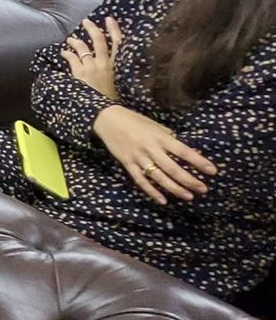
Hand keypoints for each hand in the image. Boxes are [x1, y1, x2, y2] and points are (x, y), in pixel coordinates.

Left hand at [59, 16, 122, 101]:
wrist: (106, 111)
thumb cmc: (116, 102)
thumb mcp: (124, 86)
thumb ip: (121, 76)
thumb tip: (119, 74)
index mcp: (119, 66)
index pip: (119, 43)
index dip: (114, 29)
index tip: (109, 19)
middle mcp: (105, 63)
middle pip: (99, 40)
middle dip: (92, 29)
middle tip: (86, 22)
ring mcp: (91, 67)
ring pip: (82, 48)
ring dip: (76, 42)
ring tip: (70, 39)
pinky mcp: (79, 72)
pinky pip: (72, 58)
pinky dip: (67, 54)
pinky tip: (63, 52)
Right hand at [93, 105, 215, 203]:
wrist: (107, 119)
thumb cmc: (135, 121)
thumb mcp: (155, 126)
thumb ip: (168, 138)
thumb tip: (184, 151)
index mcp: (160, 137)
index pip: (183, 151)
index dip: (198, 161)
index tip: (212, 171)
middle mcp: (150, 148)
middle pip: (172, 168)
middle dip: (189, 180)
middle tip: (203, 189)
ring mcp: (138, 157)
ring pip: (158, 177)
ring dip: (174, 188)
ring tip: (188, 196)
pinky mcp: (127, 164)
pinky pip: (141, 181)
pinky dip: (151, 191)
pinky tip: (163, 200)